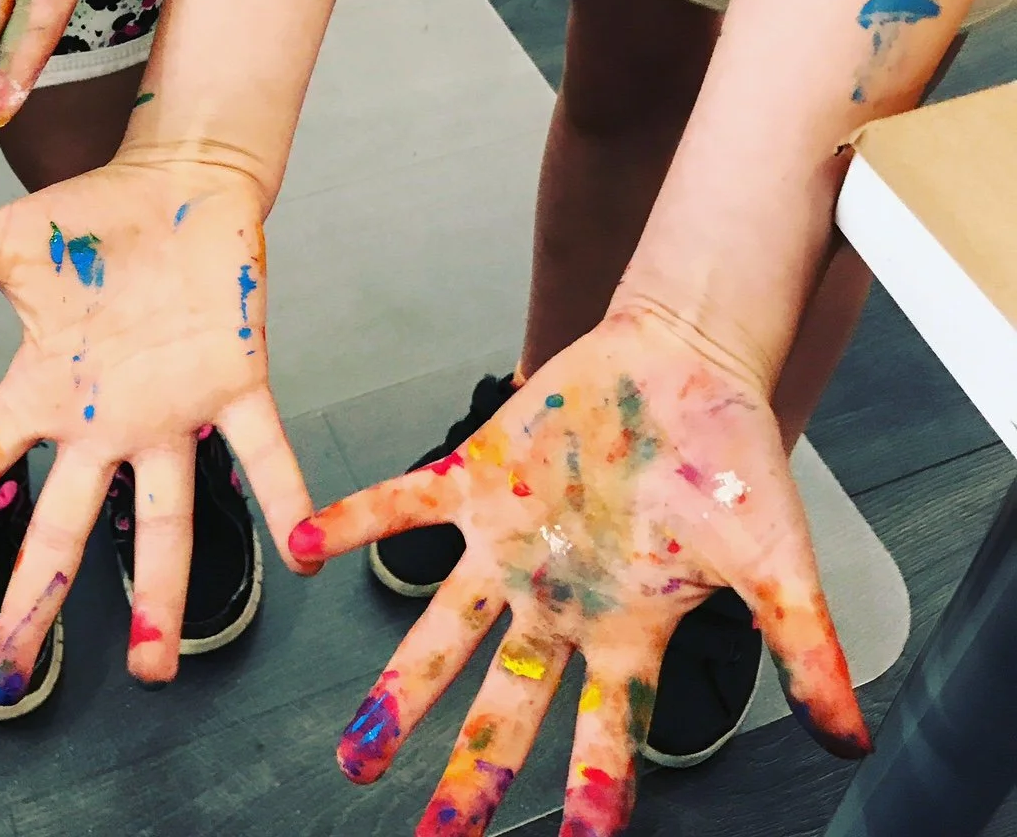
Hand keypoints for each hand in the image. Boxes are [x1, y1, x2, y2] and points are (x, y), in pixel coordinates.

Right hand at [0, 157, 313, 696]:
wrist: (179, 181)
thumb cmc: (92, 218)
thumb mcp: (2, 243)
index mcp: (46, 392)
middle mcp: (106, 421)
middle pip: (63, 525)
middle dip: (35, 603)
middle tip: (5, 680)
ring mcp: (174, 410)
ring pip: (166, 514)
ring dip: (162, 588)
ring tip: (152, 669)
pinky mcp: (237, 380)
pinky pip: (261, 449)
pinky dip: (282, 497)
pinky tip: (302, 551)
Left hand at [290, 310, 869, 836]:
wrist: (682, 361)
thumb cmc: (731, 457)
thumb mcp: (777, 560)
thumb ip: (804, 646)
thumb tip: (853, 743)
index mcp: (626, 628)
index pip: (605, 734)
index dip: (588, 798)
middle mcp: (556, 599)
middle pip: (507, 705)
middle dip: (470, 773)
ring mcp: (509, 542)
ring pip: (444, 629)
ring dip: (399, 688)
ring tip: (354, 753)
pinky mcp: (476, 477)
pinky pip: (404, 507)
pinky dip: (354, 523)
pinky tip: (301, 545)